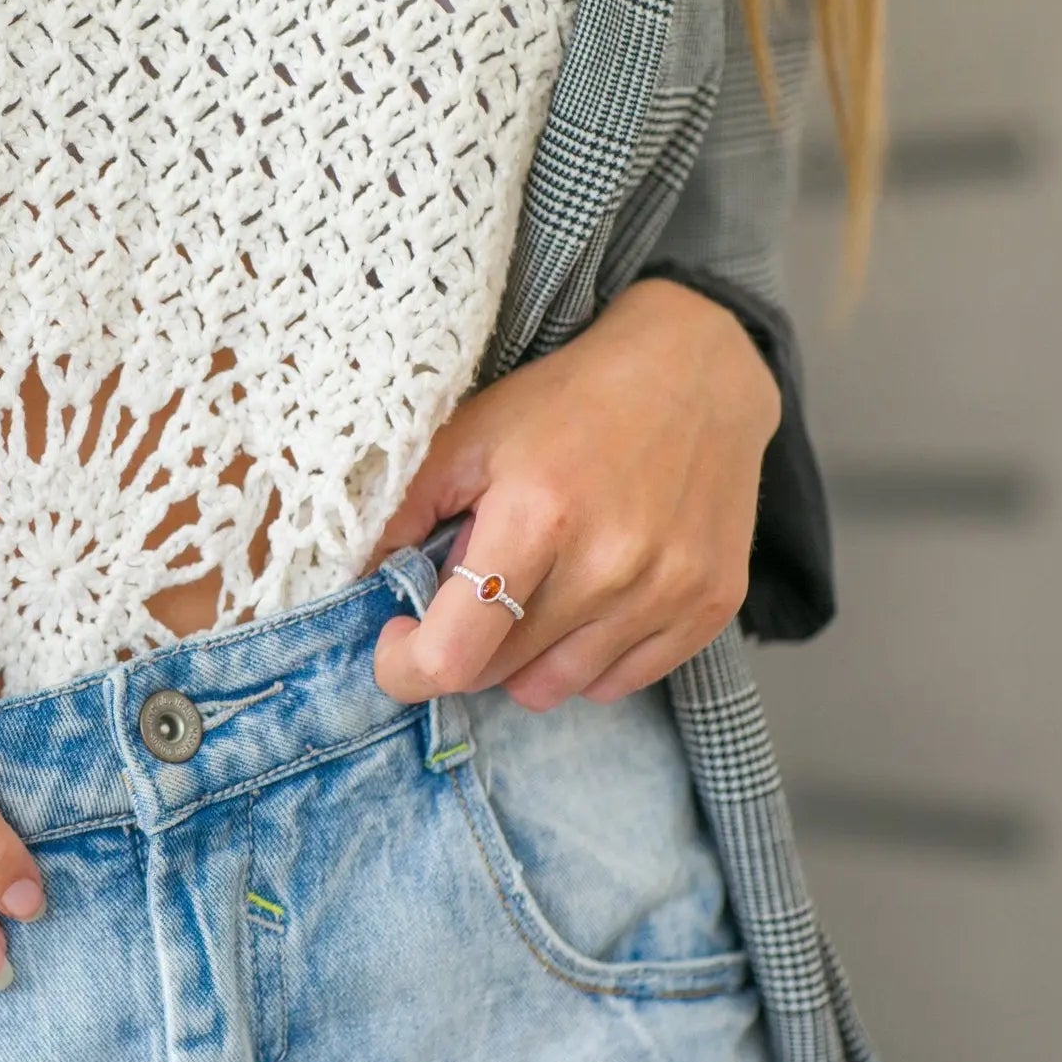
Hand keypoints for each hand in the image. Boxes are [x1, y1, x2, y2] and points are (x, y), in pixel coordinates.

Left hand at [364, 277, 781, 711]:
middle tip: (473, 586)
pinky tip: (589, 596)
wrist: (693, 372)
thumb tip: (352, 585)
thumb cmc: (564, 405)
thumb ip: (401, 512)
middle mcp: (611, 563)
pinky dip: (587, 658)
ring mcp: (668, 590)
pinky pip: (617, 683)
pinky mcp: (710, 606)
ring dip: (525, 656)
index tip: (395, 643)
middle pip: (498, 674)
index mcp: (538, 515)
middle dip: (465, 644)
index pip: (454, 655)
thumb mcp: (467, 437)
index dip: (406, 668)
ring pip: (554, 688)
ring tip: (536, 587)